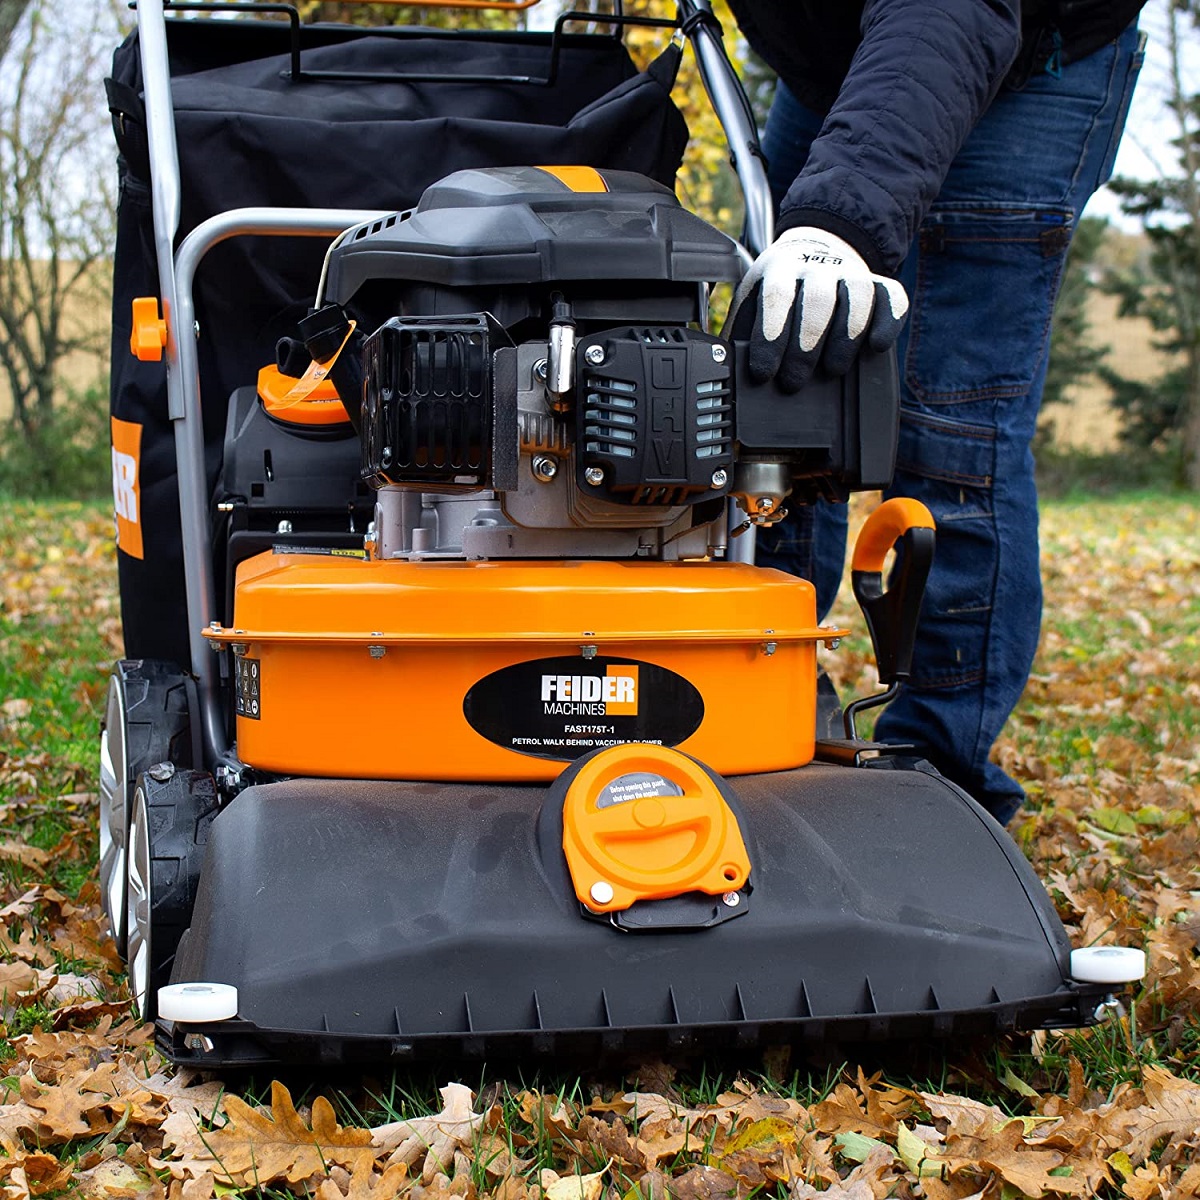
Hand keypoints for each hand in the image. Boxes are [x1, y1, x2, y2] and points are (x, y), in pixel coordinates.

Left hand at [724, 227, 908, 390]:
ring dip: (846, 336)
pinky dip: (888, 320)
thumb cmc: (776, 295)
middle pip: (817, 299)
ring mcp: (850, 271)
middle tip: (794, 383)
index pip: (775, 297)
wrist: (812, 252)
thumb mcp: (751, 306)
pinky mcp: (878, 282)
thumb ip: (742, 335)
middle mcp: (816, 265)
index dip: (770, 337)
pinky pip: (892, 296)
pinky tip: (876, 346)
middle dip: (805, 346)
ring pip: (857, 295)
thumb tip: (724, 373)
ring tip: (833, 369)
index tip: (764, 373)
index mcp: (778, 269)